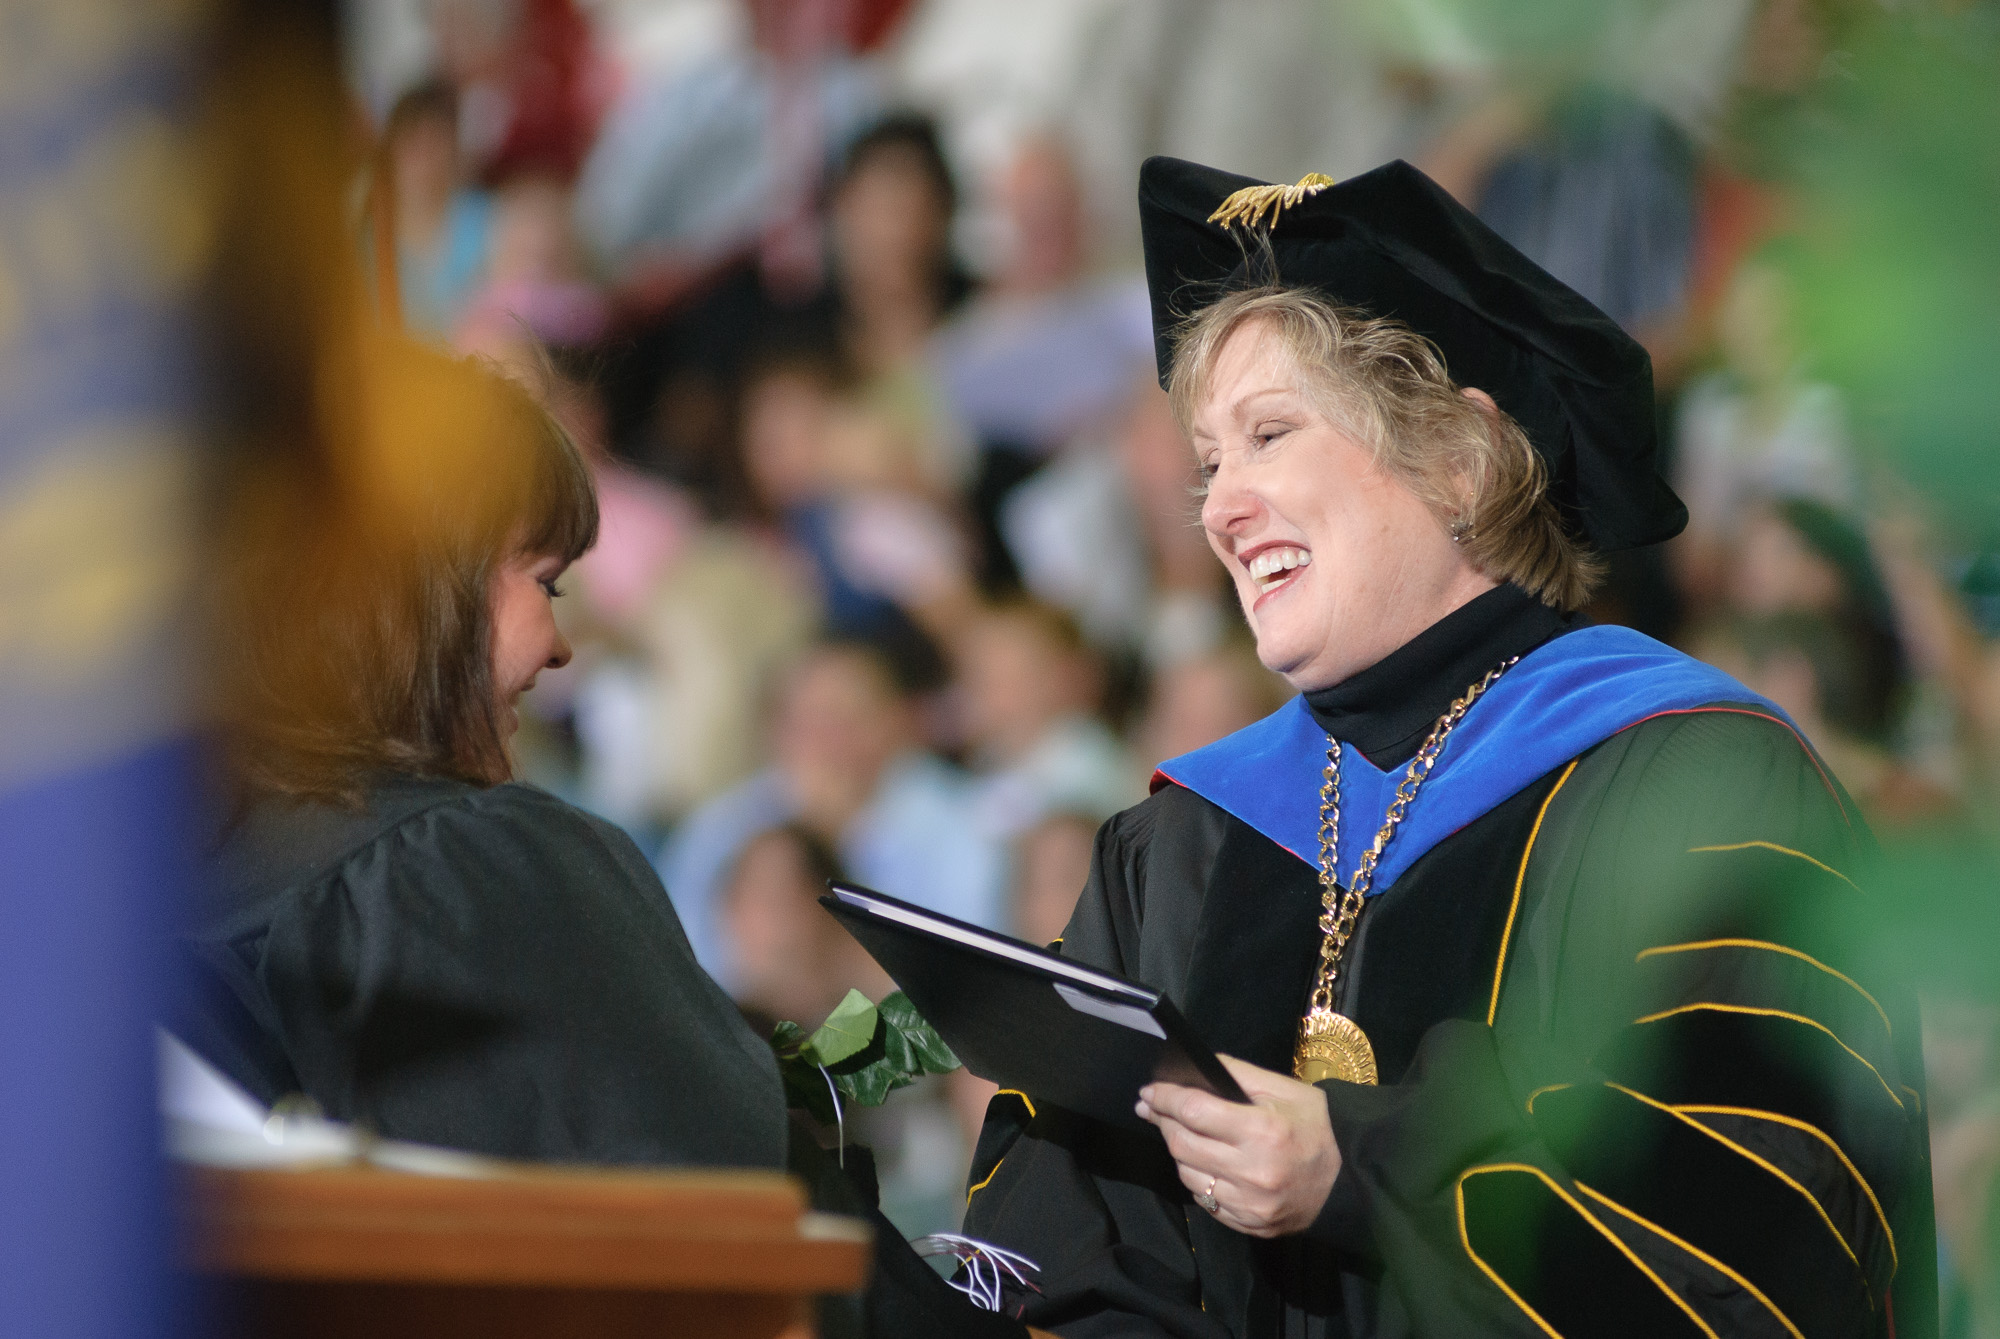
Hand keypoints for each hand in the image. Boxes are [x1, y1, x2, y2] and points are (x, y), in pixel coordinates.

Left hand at [1136, 1055, 1341, 1237]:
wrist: (1350, 1181)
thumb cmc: (1318, 1127)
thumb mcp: (1284, 1090)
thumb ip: (1238, 1074)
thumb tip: (1194, 1066)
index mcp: (1262, 1131)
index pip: (1194, 1112)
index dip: (1165, 1099)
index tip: (1149, 1092)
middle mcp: (1253, 1172)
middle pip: (1182, 1146)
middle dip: (1163, 1123)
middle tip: (1155, 1109)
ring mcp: (1250, 1204)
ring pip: (1188, 1176)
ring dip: (1177, 1152)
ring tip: (1180, 1133)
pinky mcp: (1250, 1225)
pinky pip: (1206, 1202)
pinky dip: (1198, 1180)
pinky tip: (1203, 1163)